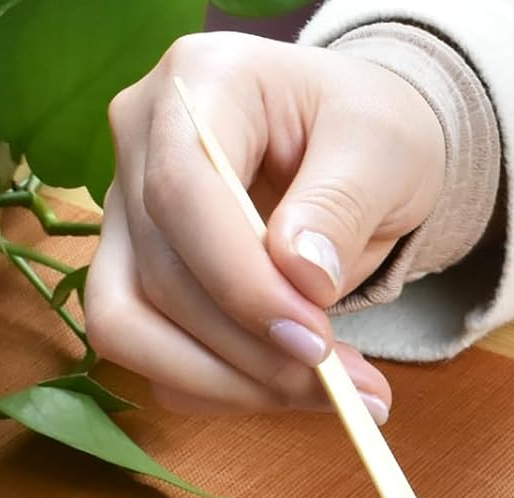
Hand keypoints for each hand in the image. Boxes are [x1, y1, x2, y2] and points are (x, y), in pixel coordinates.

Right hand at [85, 33, 447, 422]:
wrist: (361, 150)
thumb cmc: (370, 134)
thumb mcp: (383, 151)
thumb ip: (341, 205)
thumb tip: (302, 277)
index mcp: (200, 84)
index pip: (181, 193)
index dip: (242, 283)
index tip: (316, 342)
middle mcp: (141, 143)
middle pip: (160, 274)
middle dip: (253, 351)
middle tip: (349, 387)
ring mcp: (130, 216)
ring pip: (130, 327)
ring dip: (231, 385)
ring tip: (335, 397)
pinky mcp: (140, 277)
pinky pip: (154, 358)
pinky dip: (224, 392)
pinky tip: (297, 391)